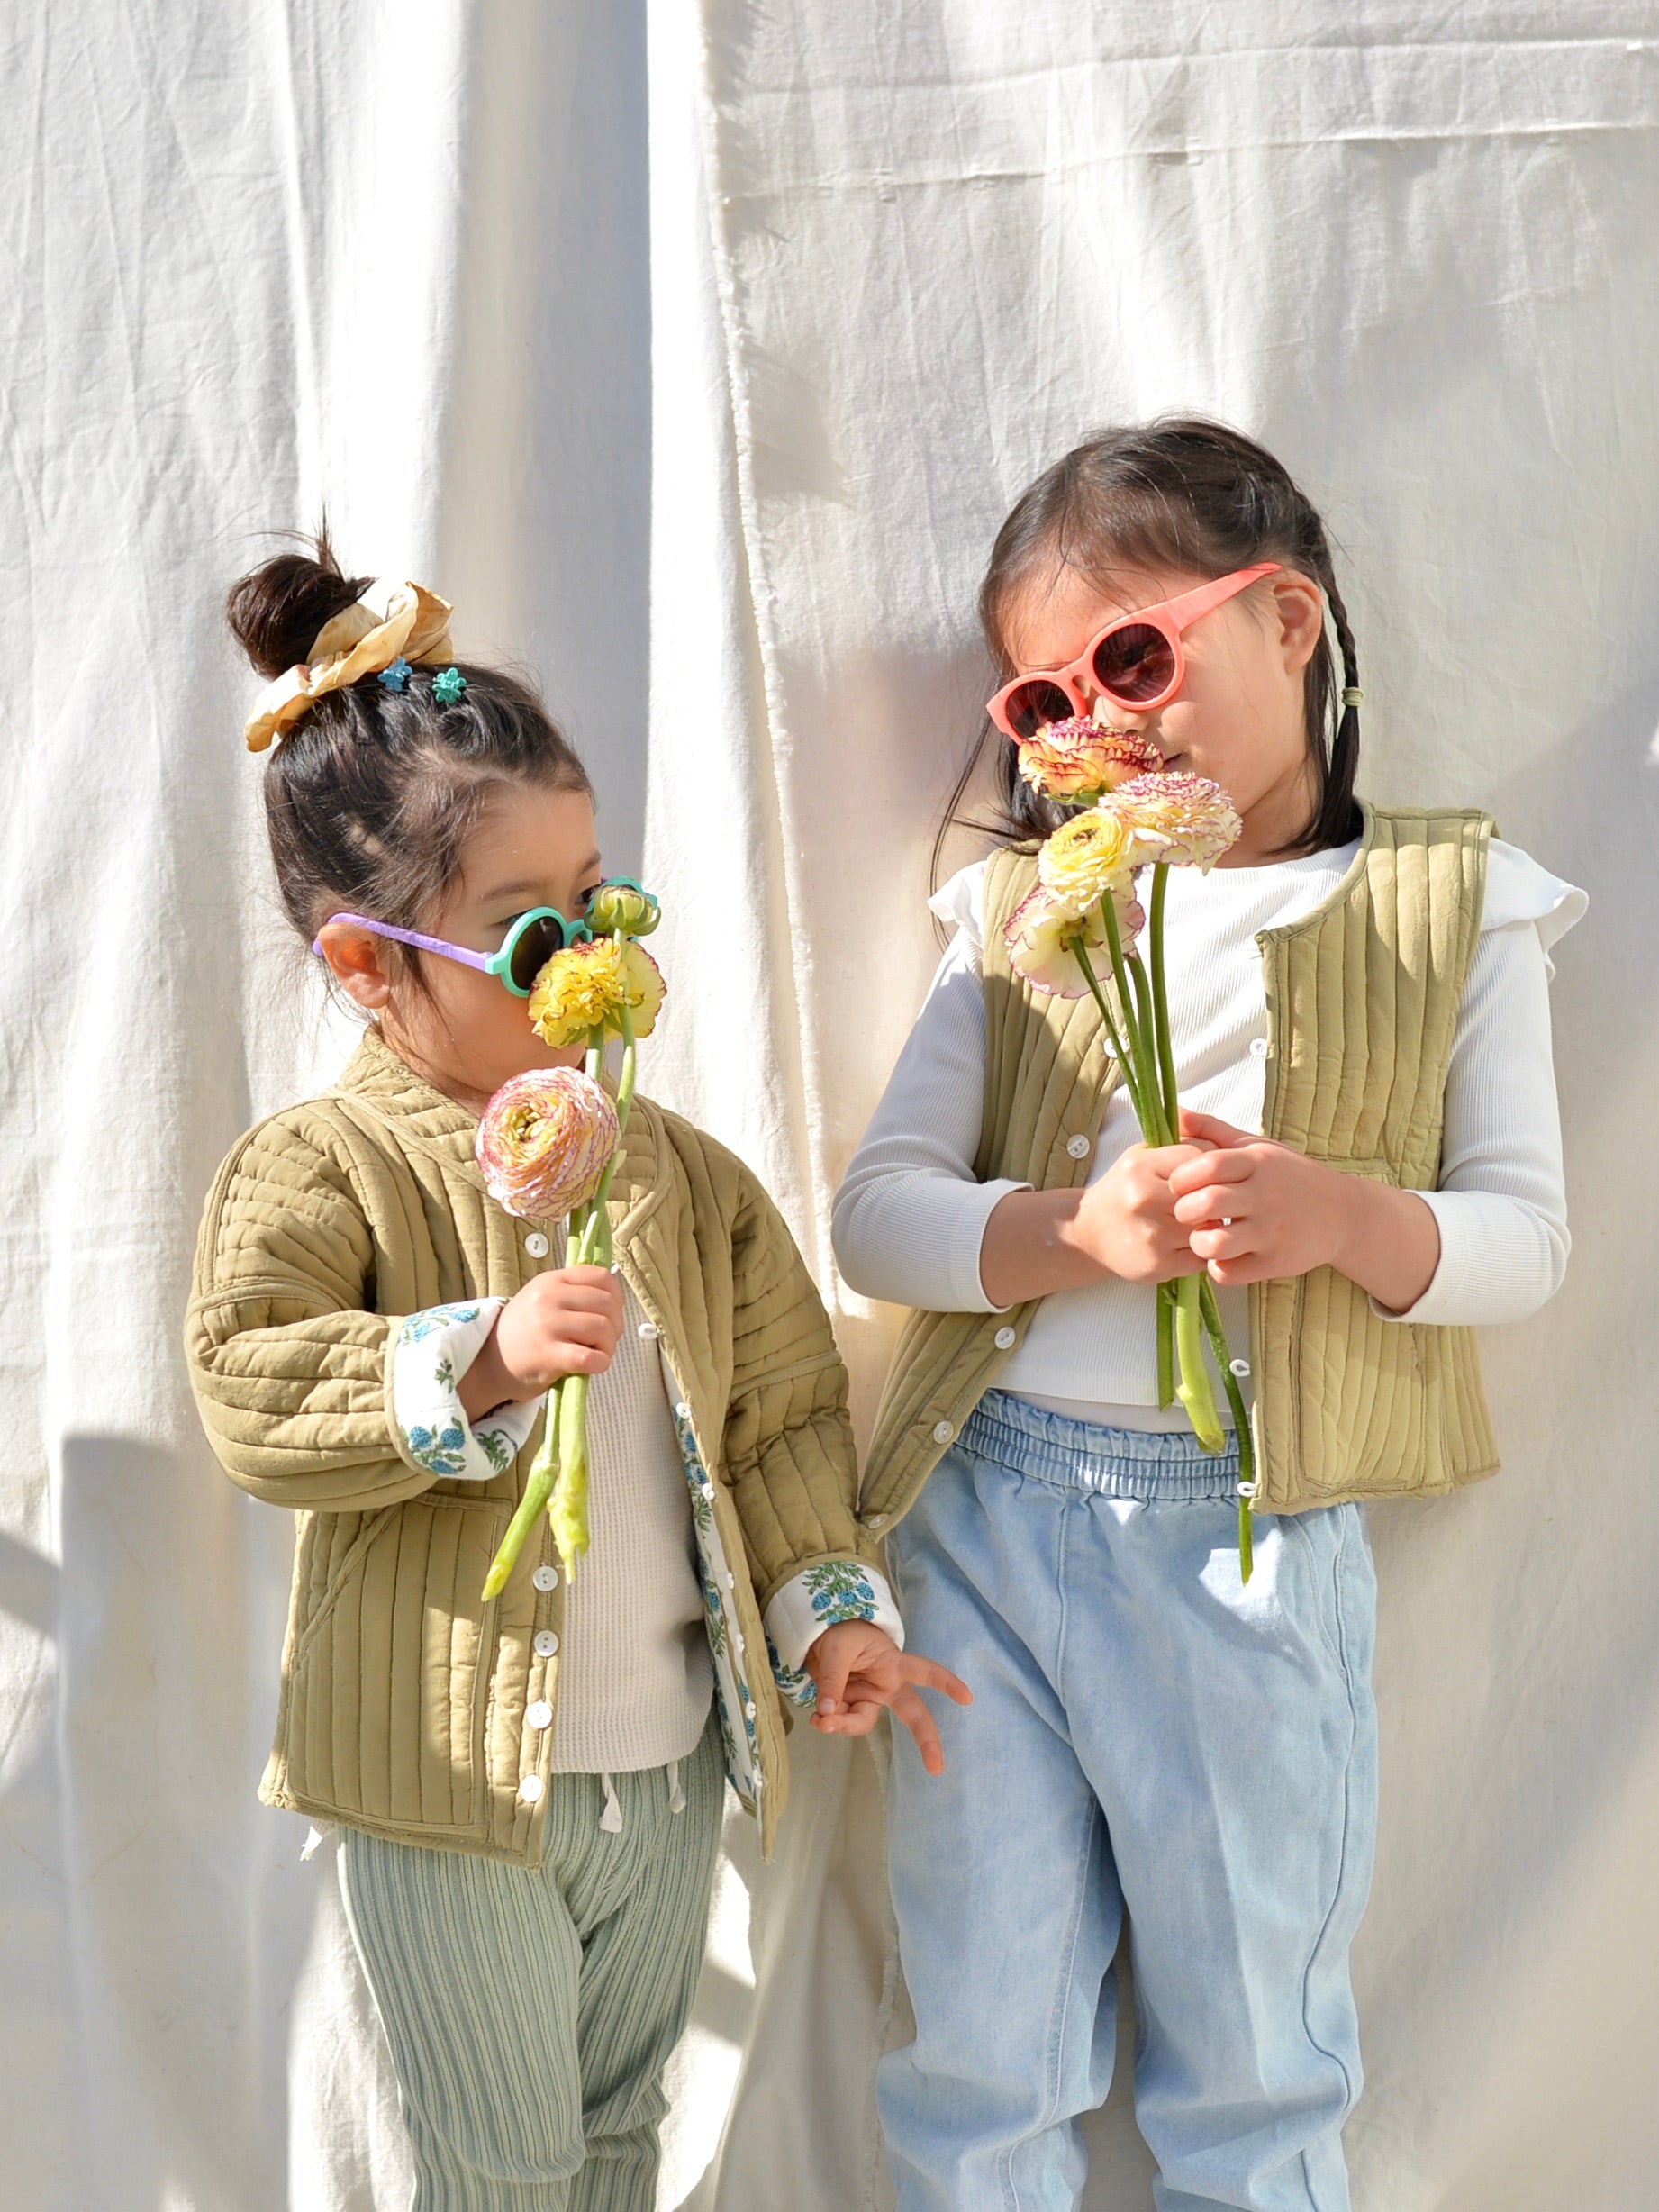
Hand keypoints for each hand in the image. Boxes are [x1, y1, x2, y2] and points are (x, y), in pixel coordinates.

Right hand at [458, 1266, 624, 1416]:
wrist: (490, 1360)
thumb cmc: (524, 1331)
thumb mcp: (543, 1297)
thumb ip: (573, 1292)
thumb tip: (614, 1301)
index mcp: (552, 1280)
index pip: (602, 1277)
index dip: (616, 1298)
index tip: (611, 1314)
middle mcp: (549, 1298)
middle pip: (607, 1304)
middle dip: (615, 1325)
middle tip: (605, 1340)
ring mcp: (547, 1325)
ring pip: (603, 1329)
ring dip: (609, 1345)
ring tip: (597, 1353)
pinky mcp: (548, 1355)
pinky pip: (589, 1357)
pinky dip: (600, 1363)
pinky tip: (593, 1365)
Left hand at [805, 1620, 972, 1775]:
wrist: (819, 1637)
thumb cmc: (840, 1634)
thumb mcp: (836, 1649)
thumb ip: (833, 1681)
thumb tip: (829, 1713)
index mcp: (892, 1665)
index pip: (924, 1671)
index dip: (945, 1683)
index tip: (967, 1698)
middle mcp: (887, 1686)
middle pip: (913, 1714)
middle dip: (925, 1740)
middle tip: (937, 1768)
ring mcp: (870, 1699)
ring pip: (864, 1722)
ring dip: (842, 1725)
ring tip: (819, 1719)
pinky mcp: (852, 1708)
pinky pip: (844, 1722)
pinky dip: (829, 1722)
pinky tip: (817, 1717)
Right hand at [1067, 1140, 1212, 1284]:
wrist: (1088, 1231)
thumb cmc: (1123, 1189)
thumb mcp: (1142, 1156)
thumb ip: (1180, 1144)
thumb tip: (1225, 1146)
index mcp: (1140, 1168)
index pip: (1197, 1159)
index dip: (1208, 1168)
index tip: (1204, 1176)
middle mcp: (1144, 1200)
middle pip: (1206, 1196)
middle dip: (1213, 1200)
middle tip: (1211, 1202)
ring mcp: (1152, 1235)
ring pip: (1207, 1228)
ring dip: (1211, 1227)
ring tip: (1200, 1222)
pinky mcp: (1158, 1264)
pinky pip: (1201, 1257)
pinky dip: (1203, 1251)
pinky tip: (1191, 1243)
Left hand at [1168, 1110, 1439, 1309]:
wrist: (1342, 1215)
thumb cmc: (1289, 1177)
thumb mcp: (1257, 1147)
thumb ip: (1213, 1130)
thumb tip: (1176, 1113)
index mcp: (1258, 1163)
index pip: (1208, 1165)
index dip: (1183, 1176)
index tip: (1180, 1185)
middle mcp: (1266, 1196)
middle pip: (1206, 1203)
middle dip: (1184, 1210)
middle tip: (1186, 1213)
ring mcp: (1272, 1232)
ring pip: (1214, 1243)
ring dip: (1199, 1243)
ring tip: (1204, 1237)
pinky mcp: (1275, 1264)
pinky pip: (1228, 1272)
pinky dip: (1218, 1267)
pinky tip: (1223, 1255)